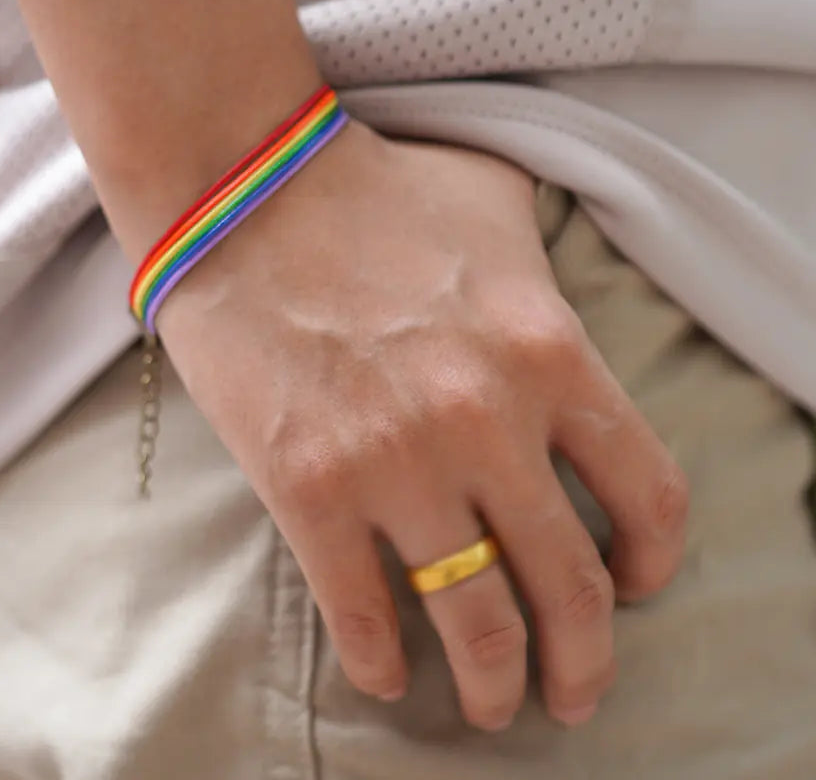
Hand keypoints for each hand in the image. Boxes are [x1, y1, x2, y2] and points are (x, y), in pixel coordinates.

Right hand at [157, 120, 687, 730]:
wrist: (241, 187)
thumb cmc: (371, 187)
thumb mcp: (495, 200)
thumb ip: (549, 257)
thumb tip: (553, 297)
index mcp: (549, 350)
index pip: (647, 490)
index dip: (652, 559)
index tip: (635, 585)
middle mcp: (486, 420)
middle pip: (570, 586)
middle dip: (584, 661)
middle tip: (573, 691)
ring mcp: (395, 462)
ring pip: (474, 619)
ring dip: (494, 682)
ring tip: (493, 706)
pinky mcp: (308, 486)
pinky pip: (359, 610)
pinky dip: (381, 661)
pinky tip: (388, 676)